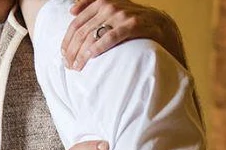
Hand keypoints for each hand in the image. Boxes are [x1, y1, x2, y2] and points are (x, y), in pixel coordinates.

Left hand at [63, 0, 183, 70]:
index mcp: (101, 2)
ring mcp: (121, 15)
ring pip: (93, 35)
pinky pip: (110, 37)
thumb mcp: (113, 9)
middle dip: (72, 50)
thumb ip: (93, 7)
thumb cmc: (134, 21)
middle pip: (82, 31)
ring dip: (81, 53)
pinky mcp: (133, 25)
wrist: (162, 24)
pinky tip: (90, 57)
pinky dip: (98, 48)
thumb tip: (71, 11)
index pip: (76, 23)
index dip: (67, 41)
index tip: (63, 55)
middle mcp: (109, 6)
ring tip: (76, 67)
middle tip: (68, 65)